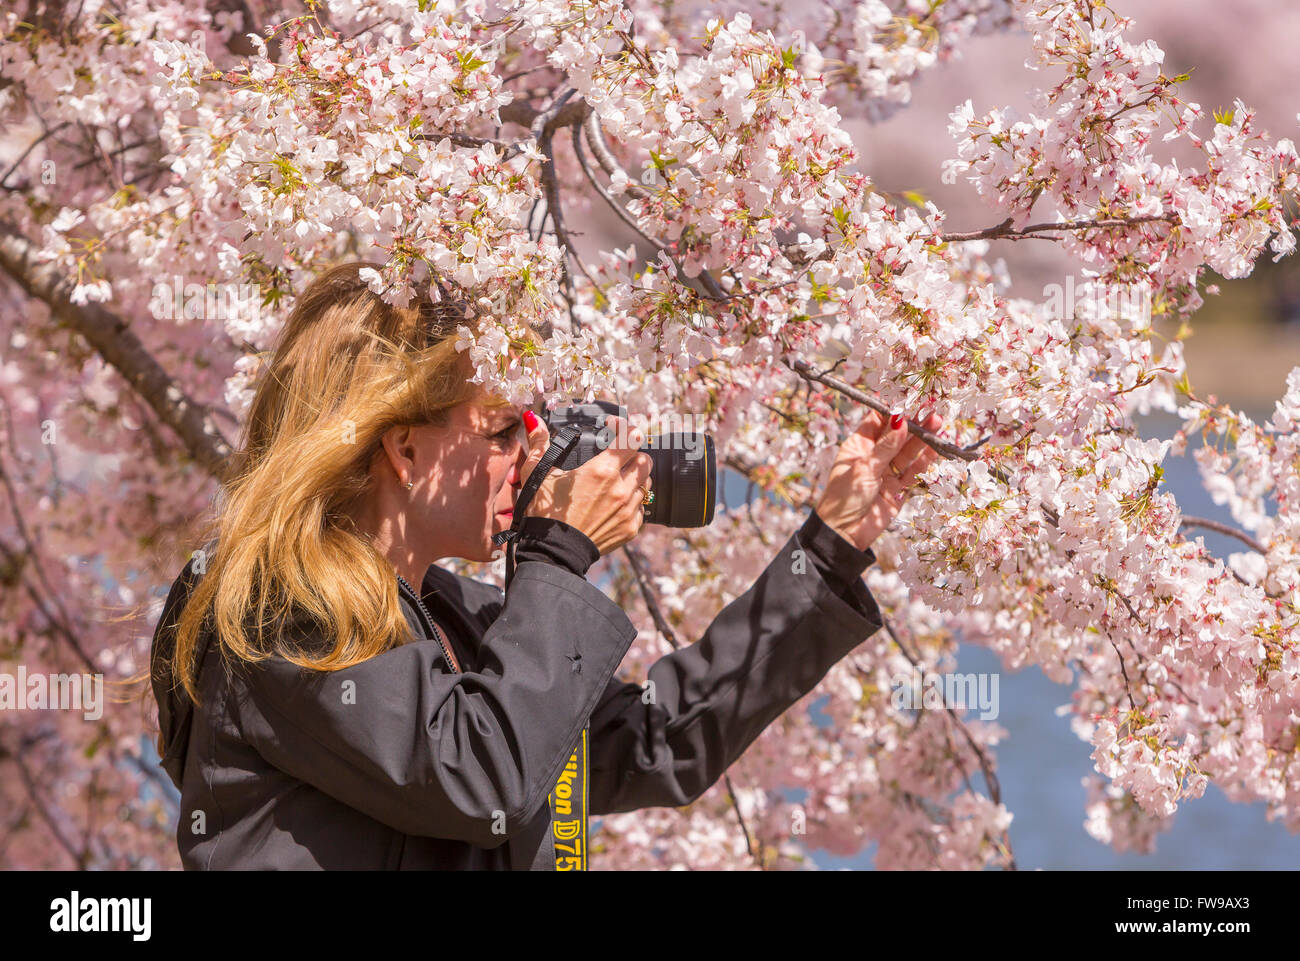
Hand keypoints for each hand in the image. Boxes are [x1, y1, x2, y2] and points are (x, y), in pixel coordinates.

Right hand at [518, 412, 652, 556]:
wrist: (554, 553)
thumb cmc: (545, 513)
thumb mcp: (538, 474)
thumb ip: (539, 442)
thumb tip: (533, 419)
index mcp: (602, 470)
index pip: (631, 437)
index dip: (625, 427)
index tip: (614, 427)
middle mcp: (621, 488)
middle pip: (645, 459)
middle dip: (633, 454)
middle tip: (619, 456)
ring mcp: (628, 509)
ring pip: (646, 484)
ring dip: (634, 478)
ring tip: (617, 481)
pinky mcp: (631, 527)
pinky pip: (642, 508)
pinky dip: (632, 503)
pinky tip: (615, 504)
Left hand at [812, 408, 943, 552]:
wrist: (844, 535)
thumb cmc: (844, 498)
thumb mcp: (863, 469)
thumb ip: (885, 447)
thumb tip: (900, 420)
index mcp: (857, 446)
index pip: (877, 421)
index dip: (894, 411)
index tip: (910, 400)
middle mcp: (873, 456)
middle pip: (896, 435)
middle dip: (913, 423)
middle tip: (931, 410)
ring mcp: (886, 472)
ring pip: (907, 451)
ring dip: (922, 439)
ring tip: (937, 423)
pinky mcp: (897, 489)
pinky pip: (913, 471)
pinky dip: (925, 460)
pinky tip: (936, 447)